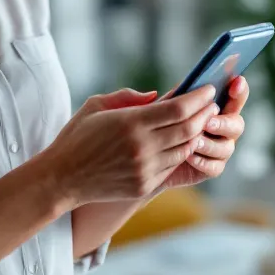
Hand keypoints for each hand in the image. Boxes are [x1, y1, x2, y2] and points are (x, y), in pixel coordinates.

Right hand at [38, 85, 218, 205]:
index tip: (208, 89)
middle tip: (212, 104)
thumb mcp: (97, 105)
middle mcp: (142, 147)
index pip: (178, 109)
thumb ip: (128, 96)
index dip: (198, 98)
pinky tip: (184, 141)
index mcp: (131, 123)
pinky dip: (182, 152)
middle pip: (188, 128)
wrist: (62, 177)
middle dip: (205, 114)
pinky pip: (172, 166)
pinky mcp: (144, 186)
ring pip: (185, 149)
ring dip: (198, 134)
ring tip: (202, 121)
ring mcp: (145, 169)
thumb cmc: (77, 136)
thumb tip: (158, 96)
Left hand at [157, 76, 248, 191]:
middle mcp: (224, 128)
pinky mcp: (211, 167)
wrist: (151, 154)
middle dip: (224, 123)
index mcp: (218, 108)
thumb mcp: (165, 107)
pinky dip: (203, 162)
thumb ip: (178, 96)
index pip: (236, 96)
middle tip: (207, 122)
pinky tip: (189, 157)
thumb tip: (188, 83)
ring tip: (194, 142)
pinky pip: (216, 167)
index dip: (240, 89)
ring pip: (227, 147)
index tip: (236, 81)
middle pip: (237, 124)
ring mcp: (220, 149)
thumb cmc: (160, 124)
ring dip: (211, 144)